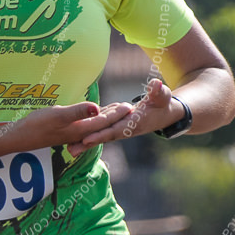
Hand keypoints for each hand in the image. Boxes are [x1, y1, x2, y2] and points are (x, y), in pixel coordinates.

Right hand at [15, 100, 134, 151]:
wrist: (19, 138)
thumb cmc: (36, 125)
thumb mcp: (57, 115)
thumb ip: (77, 112)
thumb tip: (97, 107)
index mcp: (80, 130)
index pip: (103, 121)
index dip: (117, 113)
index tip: (130, 106)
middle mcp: (78, 133)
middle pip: (101, 124)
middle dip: (115, 116)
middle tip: (129, 107)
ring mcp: (70, 133)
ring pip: (93, 125)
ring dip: (105, 117)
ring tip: (114, 110)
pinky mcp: (63, 131)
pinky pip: (84, 124)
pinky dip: (92, 118)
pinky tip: (89, 115)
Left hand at [66, 79, 180, 154]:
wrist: (165, 114)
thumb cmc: (163, 103)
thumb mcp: (163, 97)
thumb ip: (158, 92)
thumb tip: (156, 84)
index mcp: (134, 124)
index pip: (115, 130)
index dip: (101, 134)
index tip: (86, 138)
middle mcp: (125, 129)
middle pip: (103, 137)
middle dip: (88, 143)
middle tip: (71, 150)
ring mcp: (119, 129)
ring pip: (100, 136)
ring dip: (85, 144)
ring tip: (69, 150)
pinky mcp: (115, 127)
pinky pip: (101, 133)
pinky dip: (89, 137)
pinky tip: (74, 141)